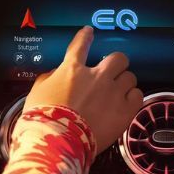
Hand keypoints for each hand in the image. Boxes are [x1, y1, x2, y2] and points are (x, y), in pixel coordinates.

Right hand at [24, 26, 143, 151]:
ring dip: (123, 83)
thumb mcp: (36, 94)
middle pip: (118, 58)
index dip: (85, 37)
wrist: (56, 141)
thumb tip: (54, 76)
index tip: (88, 32)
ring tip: (117, 93)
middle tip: (110, 73)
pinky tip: (124, 104)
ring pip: (130, 77)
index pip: (80, 45)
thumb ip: (47, 80)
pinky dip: (132, 98)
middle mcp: (96, 77)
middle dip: (115, 64)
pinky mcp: (125, 110)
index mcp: (71, 71)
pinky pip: (137, 96)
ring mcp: (113, 93)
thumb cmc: (42, 119)